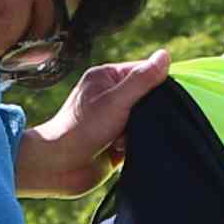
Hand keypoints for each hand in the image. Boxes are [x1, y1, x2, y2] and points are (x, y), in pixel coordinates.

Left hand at [12, 50, 169, 196]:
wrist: (59, 168)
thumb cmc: (82, 130)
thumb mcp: (116, 101)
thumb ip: (142, 80)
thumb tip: (164, 55)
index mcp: (106, 77)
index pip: (144, 72)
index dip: (155, 86)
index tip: (154, 102)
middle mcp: (108, 95)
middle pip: (147, 98)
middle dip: (146, 115)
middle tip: (130, 125)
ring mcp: (111, 119)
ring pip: (144, 121)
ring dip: (138, 133)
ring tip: (119, 141)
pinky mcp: (114, 140)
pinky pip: (137, 139)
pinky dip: (133, 146)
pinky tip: (119, 151)